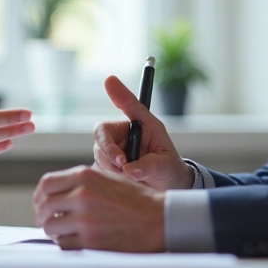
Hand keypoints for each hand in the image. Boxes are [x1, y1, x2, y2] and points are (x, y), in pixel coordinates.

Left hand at [33, 165, 165, 251]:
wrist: (158, 219)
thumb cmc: (135, 199)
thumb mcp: (107, 177)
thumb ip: (81, 181)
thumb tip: (54, 191)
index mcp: (86, 176)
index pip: (47, 184)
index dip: (39, 195)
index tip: (41, 202)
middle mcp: (83, 196)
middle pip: (44, 206)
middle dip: (42, 215)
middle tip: (46, 220)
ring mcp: (86, 220)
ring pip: (51, 226)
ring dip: (54, 230)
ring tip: (63, 230)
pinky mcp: (91, 241)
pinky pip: (64, 244)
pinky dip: (65, 243)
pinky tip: (74, 239)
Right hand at [92, 75, 193, 190]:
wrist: (166, 187)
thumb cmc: (168, 167)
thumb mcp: (165, 163)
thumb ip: (149, 165)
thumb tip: (131, 170)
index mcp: (139, 124)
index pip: (126, 106)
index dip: (118, 93)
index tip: (110, 80)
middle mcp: (122, 134)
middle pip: (102, 133)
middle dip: (108, 149)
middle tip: (122, 163)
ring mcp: (112, 149)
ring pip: (99, 154)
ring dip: (112, 167)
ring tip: (133, 177)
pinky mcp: (106, 165)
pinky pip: (99, 169)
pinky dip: (110, 177)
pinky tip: (125, 181)